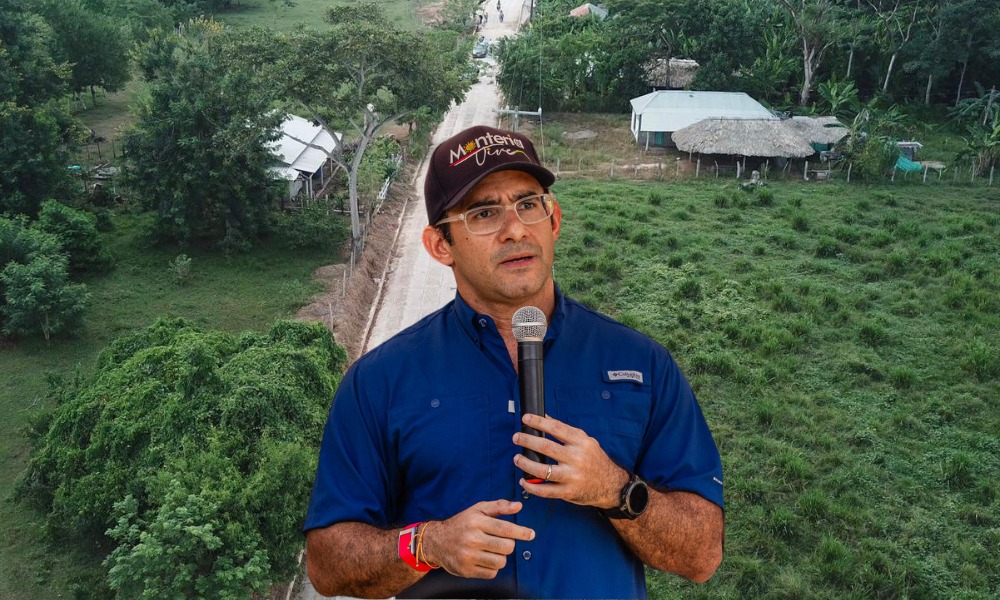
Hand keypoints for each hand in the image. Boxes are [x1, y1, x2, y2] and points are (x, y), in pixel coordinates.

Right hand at [422, 500, 534, 578]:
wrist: (436, 541)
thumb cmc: (462, 523)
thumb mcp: (478, 509)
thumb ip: (499, 506)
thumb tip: (518, 506)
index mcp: (476, 521)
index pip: (505, 528)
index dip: (521, 532)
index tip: (531, 534)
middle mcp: (472, 538)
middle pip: (506, 547)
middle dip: (509, 544)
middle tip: (502, 542)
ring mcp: (468, 556)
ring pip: (501, 561)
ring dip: (501, 557)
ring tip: (493, 551)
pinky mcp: (466, 570)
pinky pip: (491, 573)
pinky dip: (492, 567)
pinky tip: (485, 559)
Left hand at [513, 413, 629, 509]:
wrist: (611, 485)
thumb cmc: (595, 460)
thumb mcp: (586, 441)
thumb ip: (566, 431)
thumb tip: (544, 417)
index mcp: (581, 443)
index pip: (557, 428)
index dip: (539, 422)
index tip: (526, 418)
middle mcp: (577, 458)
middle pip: (546, 447)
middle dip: (527, 440)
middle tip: (517, 437)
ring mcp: (572, 476)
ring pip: (543, 470)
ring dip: (526, 464)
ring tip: (517, 458)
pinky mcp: (568, 492)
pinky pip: (545, 490)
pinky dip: (531, 486)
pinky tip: (524, 481)